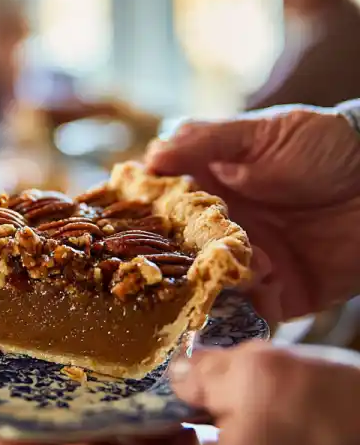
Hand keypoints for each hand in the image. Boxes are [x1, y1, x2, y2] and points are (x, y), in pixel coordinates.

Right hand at [145, 106, 359, 322]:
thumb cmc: (321, 145)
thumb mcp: (260, 133)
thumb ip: (205, 142)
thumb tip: (151, 155)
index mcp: (207, 193)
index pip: (161, 212)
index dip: (141, 221)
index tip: (124, 229)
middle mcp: (220, 233)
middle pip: (179, 259)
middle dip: (172, 266)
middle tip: (170, 266)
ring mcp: (249, 264)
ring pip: (211, 289)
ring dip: (212, 288)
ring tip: (224, 276)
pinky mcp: (280, 293)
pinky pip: (254, 311)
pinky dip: (251, 307)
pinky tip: (262, 286)